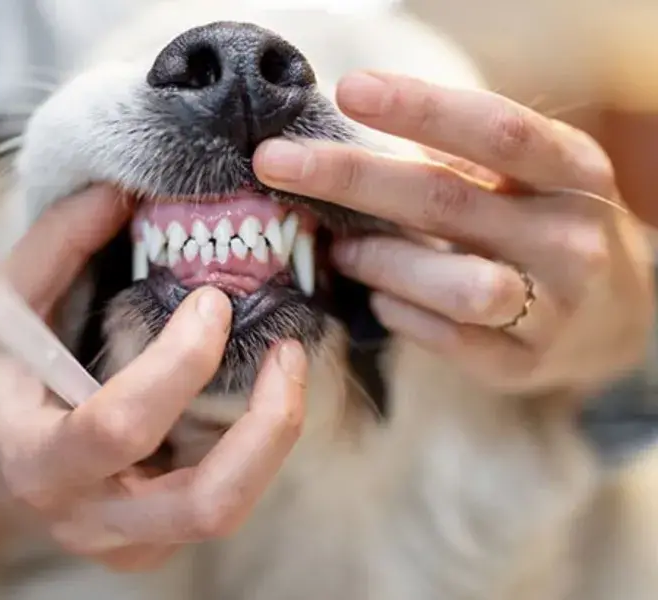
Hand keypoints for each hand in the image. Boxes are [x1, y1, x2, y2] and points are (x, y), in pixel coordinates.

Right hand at [0, 185, 307, 570]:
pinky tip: (249, 395)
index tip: (212, 302)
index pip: (119, 427)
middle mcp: (87, 517)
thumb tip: (121, 189)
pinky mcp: (151, 545)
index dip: (179, 364)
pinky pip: (219, 503)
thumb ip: (54, 246)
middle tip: (289, 352)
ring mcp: (124, 542)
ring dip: (273, 439)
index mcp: (34, 460)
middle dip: (268, 428)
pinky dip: (251, 450)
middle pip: (205, 505)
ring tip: (286, 366)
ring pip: (227, 511)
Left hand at [253, 71, 653, 394]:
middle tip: (275, 163)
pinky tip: (379, 298)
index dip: (421, 108)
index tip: (348, 90)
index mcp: (574, 172)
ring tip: (339, 250)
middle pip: (446, 201)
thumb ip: (458, 161)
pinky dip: (397, 313)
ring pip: (451, 283)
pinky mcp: (521, 363)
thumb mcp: (525, 179)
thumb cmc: (542, 226)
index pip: (496, 131)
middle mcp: (570, 238)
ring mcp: (551, 308)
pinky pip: (444, 338)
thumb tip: (346, 144)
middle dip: (350, 178)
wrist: (615, 318)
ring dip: (377, 261)